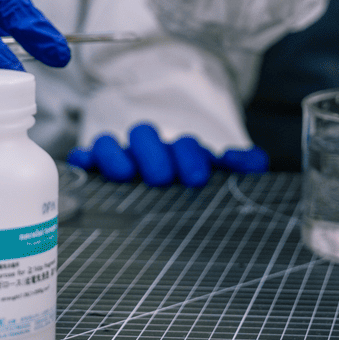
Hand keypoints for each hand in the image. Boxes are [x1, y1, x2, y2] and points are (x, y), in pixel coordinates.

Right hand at [67, 123, 269, 187]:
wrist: (166, 204)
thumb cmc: (194, 186)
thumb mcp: (222, 177)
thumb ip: (243, 167)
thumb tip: (255, 162)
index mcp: (181, 152)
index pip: (183, 143)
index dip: (189, 154)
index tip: (196, 177)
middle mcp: (149, 151)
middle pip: (145, 136)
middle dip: (155, 154)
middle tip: (163, 178)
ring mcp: (120, 158)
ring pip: (111, 142)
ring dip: (116, 155)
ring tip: (124, 174)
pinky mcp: (95, 169)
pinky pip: (86, 156)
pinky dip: (84, 159)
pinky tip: (83, 167)